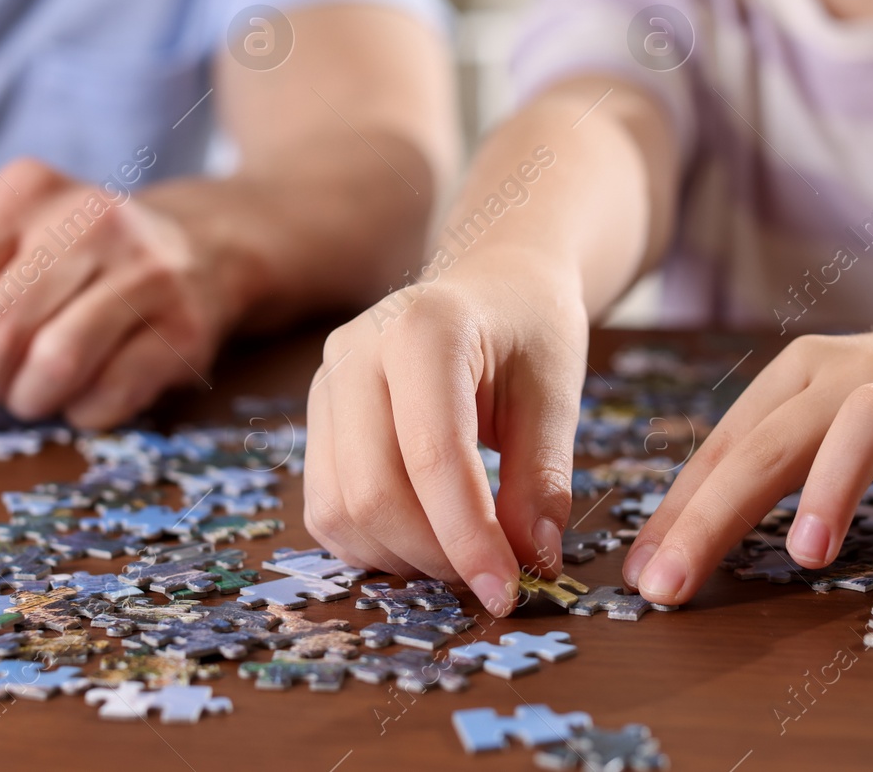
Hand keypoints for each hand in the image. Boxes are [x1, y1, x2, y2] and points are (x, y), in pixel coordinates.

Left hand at [0, 158, 233, 444]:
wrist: (206, 247)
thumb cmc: (75, 265)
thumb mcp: (10, 254)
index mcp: (22, 193)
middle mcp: (88, 218)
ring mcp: (146, 269)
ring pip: (53, 367)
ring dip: (28, 399)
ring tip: (35, 385)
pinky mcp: (186, 325)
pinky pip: (107, 397)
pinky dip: (82, 411)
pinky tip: (89, 387)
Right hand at [304, 248, 588, 615]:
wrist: (493, 282)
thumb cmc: (530, 328)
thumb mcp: (556, 392)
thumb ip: (543, 478)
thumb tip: (533, 562)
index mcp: (422, 330)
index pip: (433, 455)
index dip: (469, 536)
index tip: (506, 590)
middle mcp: (355, 354)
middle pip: (372, 492)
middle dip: (435, 555)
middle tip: (493, 574)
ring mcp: (324, 386)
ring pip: (338, 510)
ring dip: (402, 557)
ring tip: (462, 553)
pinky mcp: (317, 420)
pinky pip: (325, 509)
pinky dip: (374, 544)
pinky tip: (426, 536)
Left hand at [623, 317, 872, 604]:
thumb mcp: (817, 434)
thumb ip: (754, 486)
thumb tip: (664, 561)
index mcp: (795, 381)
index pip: (722, 452)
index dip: (678, 516)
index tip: (644, 581)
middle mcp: (848, 374)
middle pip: (770, 441)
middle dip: (714, 516)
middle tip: (676, 584)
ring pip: (866, 418)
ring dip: (832, 483)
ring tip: (807, 552)